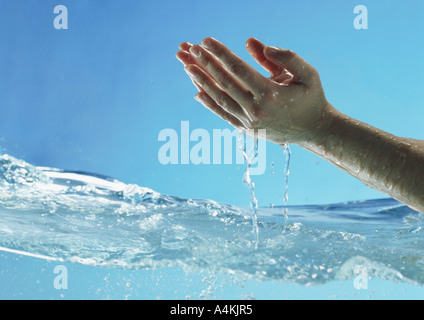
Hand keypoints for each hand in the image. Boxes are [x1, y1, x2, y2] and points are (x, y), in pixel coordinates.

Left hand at [176, 37, 330, 145]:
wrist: (314, 130)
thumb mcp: (307, 74)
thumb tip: (254, 44)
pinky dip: (209, 104)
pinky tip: (197, 92)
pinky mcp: (246, 130)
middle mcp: (256, 109)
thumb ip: (286, 57)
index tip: (206, 41)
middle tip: (190, 49)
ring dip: (202, 82)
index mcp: (271, 93)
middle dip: (205, 64)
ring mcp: (249, 122)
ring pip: (219, 99)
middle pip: (224, 83)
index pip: (238, 69)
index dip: (220, 53)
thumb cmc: (312, 98)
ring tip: (187, 67)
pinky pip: (223, 115)